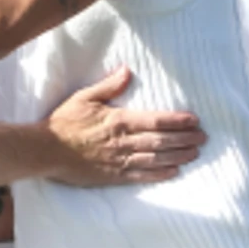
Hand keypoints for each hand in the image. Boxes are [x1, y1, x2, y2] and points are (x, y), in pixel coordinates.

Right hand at [45, 67, 206, 186]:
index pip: (155, 120)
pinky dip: (159, 174)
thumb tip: (126, 71)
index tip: (194, 120)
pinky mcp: (112, 176)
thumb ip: (108, 85)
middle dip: (185, 139)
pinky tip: (174, 172)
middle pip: (161, 141)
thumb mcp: (84, 97)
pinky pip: (141, 176)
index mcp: (118, 120)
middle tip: (203, 138)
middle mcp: (123, 142)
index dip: (177, 121)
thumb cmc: (64, 123)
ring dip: (178, 156)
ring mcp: (118, 161)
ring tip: (194, 153)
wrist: (45, 151)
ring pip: (156, 159)